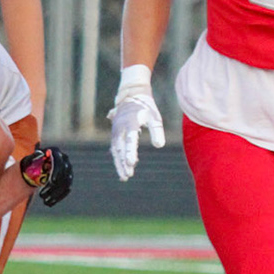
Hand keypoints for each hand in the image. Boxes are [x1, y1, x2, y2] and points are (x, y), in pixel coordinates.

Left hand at [21, 146, 71, 206]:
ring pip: (66, 184)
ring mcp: (68, 171)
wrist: (39, 165)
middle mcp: (65, 161)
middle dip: (53, 187)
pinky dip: (58, 197)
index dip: (57, 171)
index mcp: (56, 153)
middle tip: (41, 195)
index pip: (59, 162)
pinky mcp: (68, 180)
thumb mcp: (31, 159)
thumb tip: (38, 154)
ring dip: (55, 194)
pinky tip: (49, 203)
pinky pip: (66, 190)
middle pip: (64, 175)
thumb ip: (33, 157)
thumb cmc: (34, 161)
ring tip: (44, 202)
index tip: (52, 181)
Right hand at [108, 65, 165, 180]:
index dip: (130, 152)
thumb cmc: (146, 107)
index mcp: (131, 122)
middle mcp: (120, 128)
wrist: (131, 95)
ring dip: (119, 163)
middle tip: (128, 175)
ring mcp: (116, 131)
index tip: (131, 163)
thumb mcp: (154, 116)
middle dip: (123, 162)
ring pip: (115, 150)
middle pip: (120, 148)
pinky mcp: (115, 134)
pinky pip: (115, 148)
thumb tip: (159, 145)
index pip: (130, 140)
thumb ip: (157, 130)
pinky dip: (118, 158)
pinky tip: (123, 168)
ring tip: (125, 177)